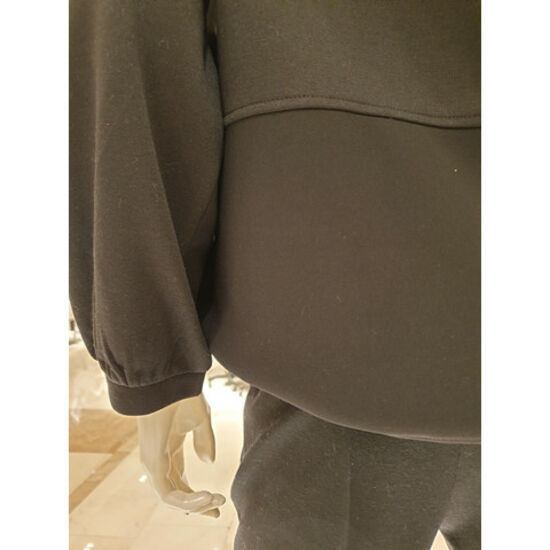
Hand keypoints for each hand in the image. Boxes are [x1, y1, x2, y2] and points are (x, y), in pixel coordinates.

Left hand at [137, 393, 225, 516]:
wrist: (168, 379)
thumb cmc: (182, 393)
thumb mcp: (201, 419)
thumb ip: (205, 441)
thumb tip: (208, 463)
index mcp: (169, 448)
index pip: (181, 481)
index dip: (198, 495)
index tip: (220, 501)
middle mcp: (159, 458)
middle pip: (177, 492)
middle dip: (198, 506)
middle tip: (217, 512)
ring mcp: (154, 462)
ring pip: (171, 497)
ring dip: (195, 504)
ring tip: (216, 500)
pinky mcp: (152, 462)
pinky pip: (167, 493)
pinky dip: (187, 499)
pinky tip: (206, 496)